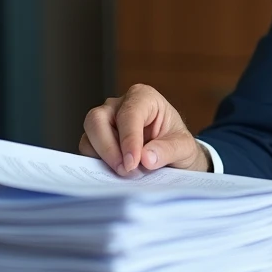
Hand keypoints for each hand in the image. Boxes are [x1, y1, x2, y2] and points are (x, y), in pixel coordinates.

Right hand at [79, 84, 208, 174]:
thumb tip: (146, 158)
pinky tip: (116, 174)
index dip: (129, 139)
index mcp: (143, 97)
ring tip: (127, 174)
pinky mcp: (96, 141)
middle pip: (97, 120)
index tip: (133, 162)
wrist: (173, 156)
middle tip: (125, 171)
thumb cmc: (177, 144)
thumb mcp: (184, 147)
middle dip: (109, 148)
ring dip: (103, 159)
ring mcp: (104, 122)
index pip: (129, 114)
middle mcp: (118, 106)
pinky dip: (98, 165)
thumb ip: (168, 150)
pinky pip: (87, 152)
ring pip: (89, 137)